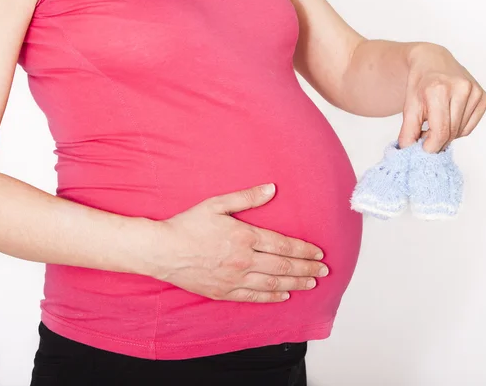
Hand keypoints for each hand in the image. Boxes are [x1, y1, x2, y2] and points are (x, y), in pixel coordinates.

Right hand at [150, 183, 327, 302]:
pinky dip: (272, 297)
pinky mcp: (223, 292)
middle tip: (324, 270)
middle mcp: (243, 260)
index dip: (303, 249)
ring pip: (272, 283)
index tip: (318, 252)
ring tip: (312, 282)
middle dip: (307, 267)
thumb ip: (246, 198)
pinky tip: (284, 295)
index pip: (282, 245)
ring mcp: (234, 278)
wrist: (162, 250)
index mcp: (244, 236)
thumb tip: (271, 189)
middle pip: (283, 266)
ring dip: (295, 282)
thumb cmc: (187, 225)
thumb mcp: (216, 204)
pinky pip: (253, 297)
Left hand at [398, 43, 485, 152]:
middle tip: (424, 135)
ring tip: (434, 123)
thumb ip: (407, 130)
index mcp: (439, 90)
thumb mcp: (408, 106)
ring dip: (446, 135)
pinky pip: (470, 126)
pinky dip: (457, 129)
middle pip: (451, 133)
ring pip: (461, 132)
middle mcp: (461, 89)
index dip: (430, 146)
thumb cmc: (420, 84)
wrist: (432, 62)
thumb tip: (407, 150)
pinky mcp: (483, 96)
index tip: (422, 148)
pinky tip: (447, 118)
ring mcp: (474, 92)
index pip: (440, 131)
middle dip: (436, 141)